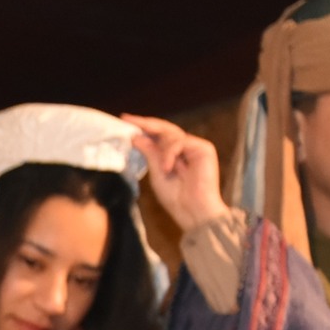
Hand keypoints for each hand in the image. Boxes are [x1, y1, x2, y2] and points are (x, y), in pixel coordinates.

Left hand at [122, 114, 228, 233]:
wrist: (193, 211)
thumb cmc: (176, 197)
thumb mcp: (156, 173)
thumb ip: (149, 153)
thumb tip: (135, 136)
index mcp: (173, 155)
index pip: (157, 135)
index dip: (143, 127)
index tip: (125, 119)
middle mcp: (184, 148)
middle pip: (165, 129)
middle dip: (146, 124)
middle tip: (128, 119)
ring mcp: (195, 147)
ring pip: (171, 135)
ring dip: (162, 150)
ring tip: (164, 169)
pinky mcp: (204, 148)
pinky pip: (181, 142)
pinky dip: (171, 154)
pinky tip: (169, 168)